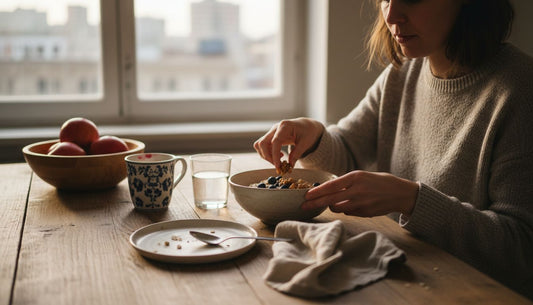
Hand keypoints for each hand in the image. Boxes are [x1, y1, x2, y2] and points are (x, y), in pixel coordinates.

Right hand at [253, 118, 324, 168]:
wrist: (306, 126)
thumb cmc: (307, 132)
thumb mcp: (306, 143)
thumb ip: (297, 153)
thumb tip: (289, 165)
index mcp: (285, 126)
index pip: (275, 141)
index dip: (275, 155)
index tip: (278, 166)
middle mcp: (276, 128)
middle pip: (262, 143)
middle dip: (268, 157)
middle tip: (278, 165)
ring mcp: (272, 132)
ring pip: (260, 145)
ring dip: (266, 156)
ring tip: (279, 160)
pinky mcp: (271, 137)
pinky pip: (263, 146)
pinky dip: (267, 153)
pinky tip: (279, 155)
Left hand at [301, 170, 417, 216]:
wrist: (401, 193)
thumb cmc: (380, 182)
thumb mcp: (363, 176)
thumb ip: (346, 183)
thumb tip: (328, 190)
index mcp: (356, 177)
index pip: (331, 186)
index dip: (317, 191)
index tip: (307, 195)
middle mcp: (357, 190)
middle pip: (331, 200)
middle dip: (315, 203)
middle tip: (304, 206)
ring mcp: (362, 203)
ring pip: (338, 209)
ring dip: (332, 207)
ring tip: (331, 203)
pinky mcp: (365, 213)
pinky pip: (349, 213)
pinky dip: (346, 210)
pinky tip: (350, 205)